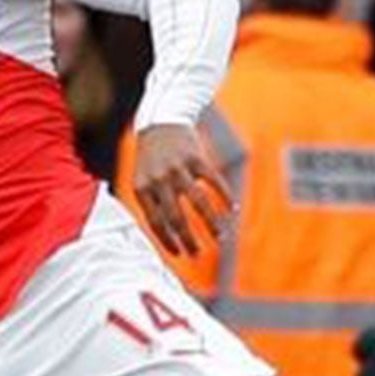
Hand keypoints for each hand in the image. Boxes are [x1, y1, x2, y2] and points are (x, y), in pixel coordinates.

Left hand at [130, 123, 231, 255]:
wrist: (160, 121)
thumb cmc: (151, 157)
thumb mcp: (141, 178)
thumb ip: (150, 203)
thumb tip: (163, 235)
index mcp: (142, 188)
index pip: (155, 222)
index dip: (168, 241)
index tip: (180, 254)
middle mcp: (159, 180)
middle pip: (176, 217)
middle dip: (189, 239)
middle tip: (199, 253)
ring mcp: (178, 168)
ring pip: (198, 202)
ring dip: (211, 223)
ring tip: (220, 237)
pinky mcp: (196, 158)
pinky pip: (214, 182)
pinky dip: (225, 197)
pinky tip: (233, 209)